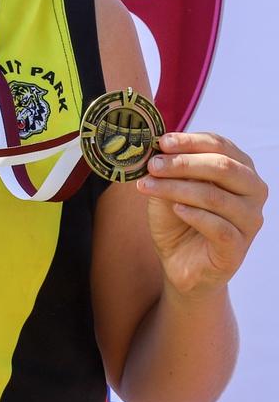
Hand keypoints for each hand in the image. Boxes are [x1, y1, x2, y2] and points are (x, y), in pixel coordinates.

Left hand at [136, 132, 266, 296]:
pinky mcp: (238, 248)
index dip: (190, 141)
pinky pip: (219, 227)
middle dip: (183, 163)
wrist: (179, 261)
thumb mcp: (169, 185)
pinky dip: (194, 215)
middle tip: (153, 165)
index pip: (220, 145)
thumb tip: (156, 146)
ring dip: (177, 188)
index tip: (162, 142)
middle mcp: (252, 191)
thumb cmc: (177, 216)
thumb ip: (168, 166)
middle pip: (222, 167)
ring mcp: (249, 220)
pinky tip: (176, 209)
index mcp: (240, 168)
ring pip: (215, 196)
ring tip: (149, 186)